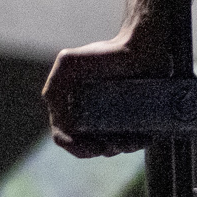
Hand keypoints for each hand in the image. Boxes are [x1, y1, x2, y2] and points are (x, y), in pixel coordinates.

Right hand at [42, 26, 166, 157]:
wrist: (139, 46)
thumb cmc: (105, 53)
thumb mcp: (68, 63)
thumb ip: (53, 86)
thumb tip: (54, 115)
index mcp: (72, 110)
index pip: (64, 137)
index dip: (75, 147)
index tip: (92, 147)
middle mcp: (91, 119)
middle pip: (89, 147)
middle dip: (99, 150)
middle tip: (112, 144)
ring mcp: (114, 122)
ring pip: (113, 148)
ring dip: (119, 149)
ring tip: (129, 140)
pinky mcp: (136, 122)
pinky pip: (135, 141)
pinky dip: (137, 143)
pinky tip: (143, 137)